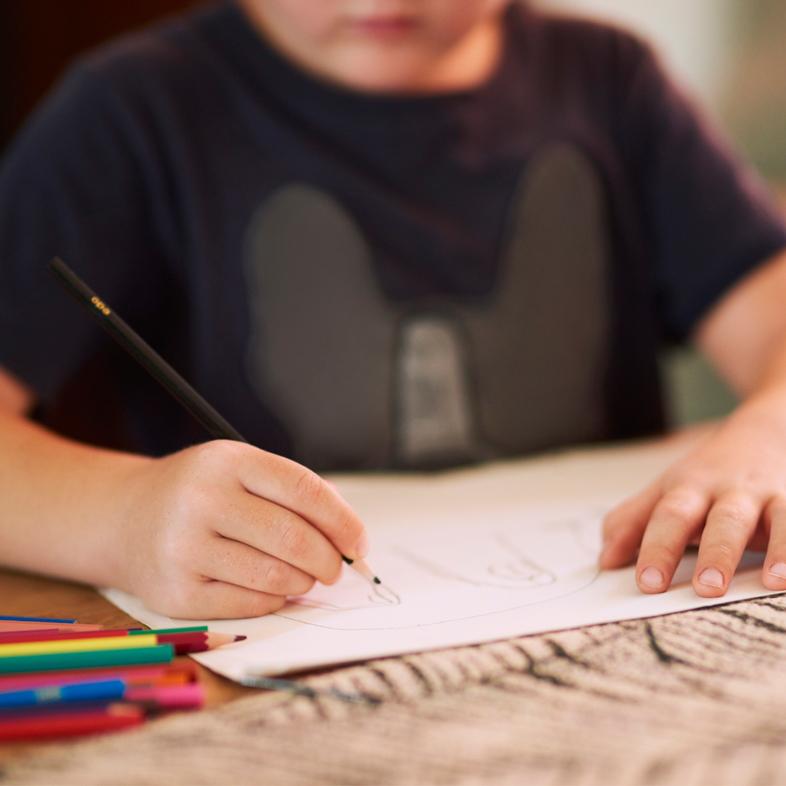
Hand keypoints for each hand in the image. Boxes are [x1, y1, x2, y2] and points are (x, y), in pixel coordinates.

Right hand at [114, 440, 367, 618]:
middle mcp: (202, 501)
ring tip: (303, 577)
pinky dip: (274, 600)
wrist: (125, 518)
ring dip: (303, 582)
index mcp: (228, 462)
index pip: (304, 491)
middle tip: (336, 569)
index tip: (359, 542)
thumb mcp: (240, 471)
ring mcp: (184, 548)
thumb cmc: (201, 493)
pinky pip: (249, 605)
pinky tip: (274, 589)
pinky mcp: (175, 593)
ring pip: (275, 577)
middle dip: (329, 560)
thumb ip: (294, 496)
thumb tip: (352, 542)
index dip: (342, 521)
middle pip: (294, 539)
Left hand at [599, 402, 785, 596]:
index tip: (647, 583)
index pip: (667, 518)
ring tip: (773, 581)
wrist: (764, 431)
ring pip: (773, 518)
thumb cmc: (706, 476)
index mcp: (686, 490)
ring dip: (777, 548)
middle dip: (714, 553)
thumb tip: (605, 561)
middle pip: (720, 520)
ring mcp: (768, 495)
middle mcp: (728, 492)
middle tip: (706, 589)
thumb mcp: (665, 493)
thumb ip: (631, 524)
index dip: (656, 549)